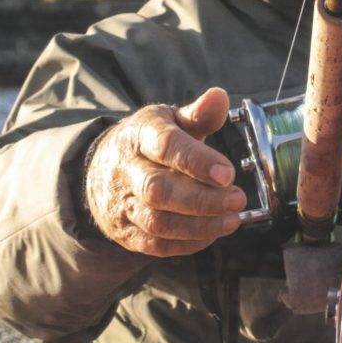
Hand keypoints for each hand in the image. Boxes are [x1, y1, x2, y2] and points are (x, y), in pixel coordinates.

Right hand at [84, 87, 245, 255]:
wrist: (103, 169)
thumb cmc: (150, 142)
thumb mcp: (170, 120)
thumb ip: (198, 114)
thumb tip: (219, 97)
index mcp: (139, 135)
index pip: (165, 146)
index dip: (197, 161)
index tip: (228, 173)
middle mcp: (124, 169)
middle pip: (158, 190)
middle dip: (202, 200)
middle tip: (238, 200)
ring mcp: (121, 203)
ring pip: (157, 222)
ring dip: (199, 226)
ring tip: (233, 220)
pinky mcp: (124, 232)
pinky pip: (155, 245)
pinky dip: (187, 243)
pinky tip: (212, 233)